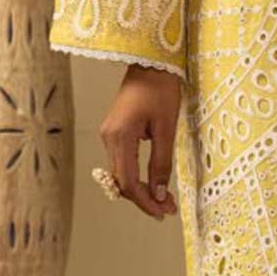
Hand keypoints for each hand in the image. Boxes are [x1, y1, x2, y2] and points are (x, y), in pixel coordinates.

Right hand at [100, 65, 181, 217]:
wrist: (150, 63)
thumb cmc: (161, 89)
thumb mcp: (166, 128)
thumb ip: (161, 163)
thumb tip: (160, 194)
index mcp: (119, 137)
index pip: (129, 183)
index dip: (146, 202)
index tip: (164, 212)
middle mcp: (108, 138)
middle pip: (122, 182)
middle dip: (144, 199)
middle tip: (168, 210)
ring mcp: (109, 135)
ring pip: (121, 174)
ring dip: (140, 189)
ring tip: (164, 200)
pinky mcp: (114, 132)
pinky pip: (122, 162)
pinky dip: (136, 176)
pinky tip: (152, 182)